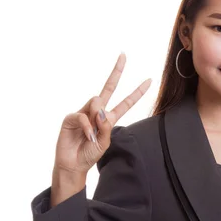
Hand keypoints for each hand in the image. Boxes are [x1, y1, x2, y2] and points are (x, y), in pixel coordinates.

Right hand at [54, 53, 151, 176]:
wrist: (74, 165)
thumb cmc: (90, 154)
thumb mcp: (105, 142)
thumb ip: (106, 126)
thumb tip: (101, 109)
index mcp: (108, 118)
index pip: (125, 102)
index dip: (137, 92)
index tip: (149, 81)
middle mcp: (96, 112)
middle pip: (108, 88)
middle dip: (116, 72)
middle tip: (124, 56)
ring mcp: (84, 113)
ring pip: (96, 102)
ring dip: (97, 117)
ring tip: (93, 134)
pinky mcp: (71, 118)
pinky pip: (83, 115)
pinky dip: (87, 126)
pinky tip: (88, 136)